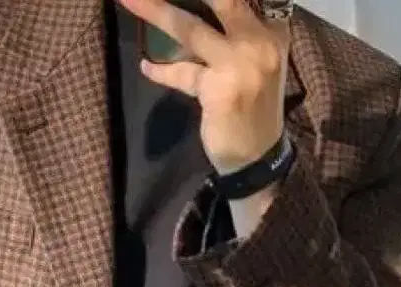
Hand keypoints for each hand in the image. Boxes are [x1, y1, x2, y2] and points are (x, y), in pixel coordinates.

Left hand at [118, 0, 288, 173]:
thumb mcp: (252, 64)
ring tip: (128, 0)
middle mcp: (260, 41)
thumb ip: (232, 35)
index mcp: (272, 30)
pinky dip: (161, 70)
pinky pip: (181, 73)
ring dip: (156, 12)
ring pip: (190, 30)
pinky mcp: (219, 88)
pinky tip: (146, 66)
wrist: (257, 157)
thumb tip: (190, 12)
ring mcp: (240, 64)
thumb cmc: (251, 108)